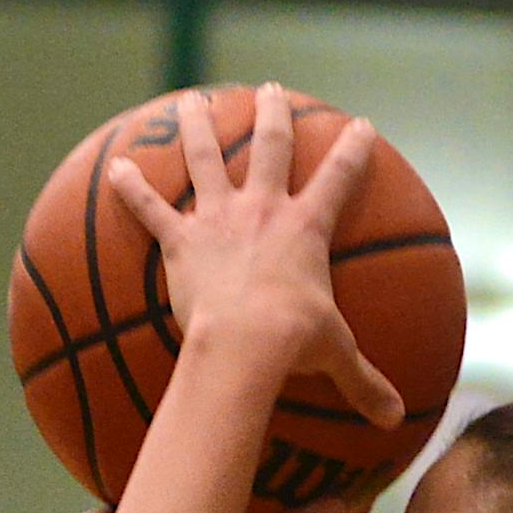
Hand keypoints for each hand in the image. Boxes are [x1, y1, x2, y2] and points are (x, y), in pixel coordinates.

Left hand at [109, 88, 405, 427]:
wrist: (245, 343)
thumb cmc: (294, 345)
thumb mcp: (337, 358)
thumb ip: (364, 382)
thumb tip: (396, 420)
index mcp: (306, 228)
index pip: (338, 178)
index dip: (352, 149)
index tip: (358, 125)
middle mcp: (264, 209)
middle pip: (271, 147)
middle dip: (272, 115)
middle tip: (269, 91)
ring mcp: (219, 218)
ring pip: (207, 157)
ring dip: (198, 126)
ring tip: (192, 102)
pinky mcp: (181, 240)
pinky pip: (150, 209)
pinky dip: (131, 189)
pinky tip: (116, 168)